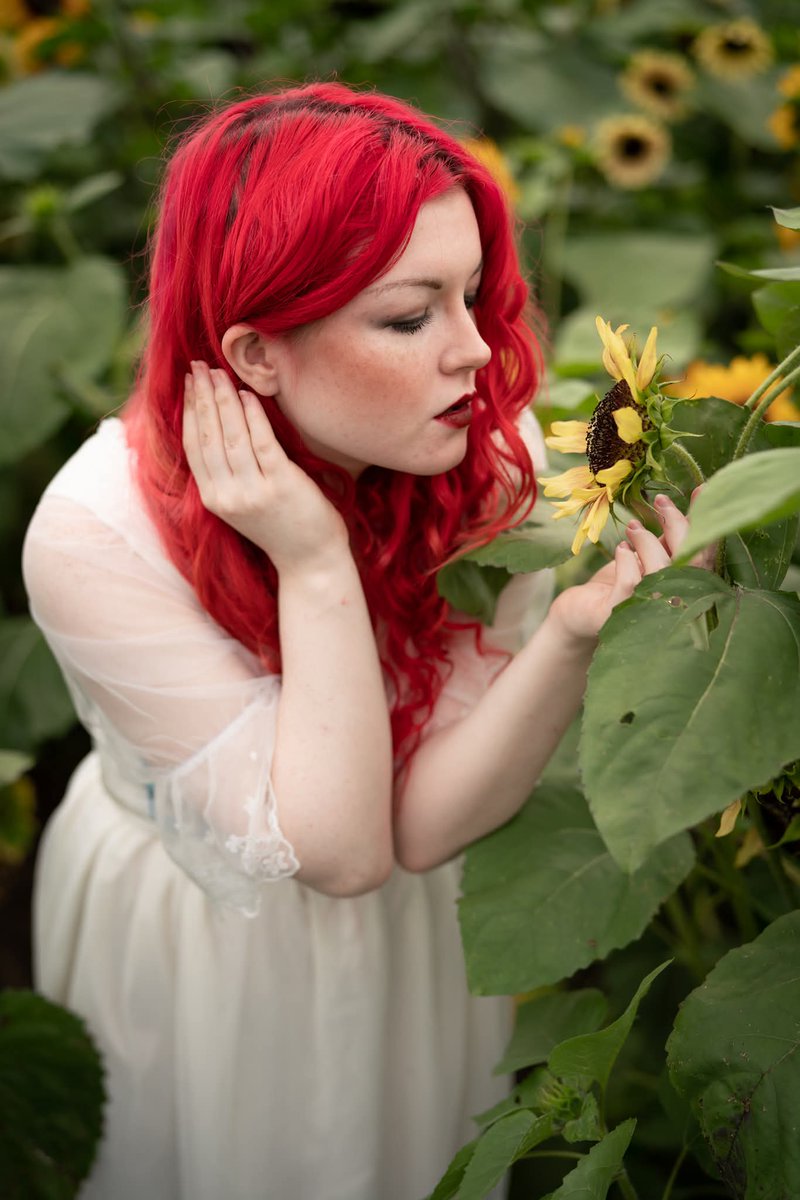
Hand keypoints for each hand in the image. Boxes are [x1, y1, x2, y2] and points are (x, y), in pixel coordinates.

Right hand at [183, 361, 348, 572]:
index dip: (188, 412)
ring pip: (231, 436)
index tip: (188, 384)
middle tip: (197, 365)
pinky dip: (252, 415)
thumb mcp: (242, 503)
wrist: (310, 561)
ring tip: (218, 372)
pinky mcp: (280, 485)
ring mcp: (253, 491)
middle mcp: (227, 495)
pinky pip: (261, 442)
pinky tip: (246, 394)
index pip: (193, 446)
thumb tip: (218, 428)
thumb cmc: (281, 528)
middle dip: (201, 396)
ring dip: (222, 399)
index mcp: (213, 499)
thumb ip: (228, 474)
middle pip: (207, 436)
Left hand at [548, 493, 702, 644]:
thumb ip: (673, 537)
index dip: (704, 524)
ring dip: (647, 541)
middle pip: (692, 564)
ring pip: (661, 571)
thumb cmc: (621, 581)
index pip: (705, 555)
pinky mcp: (617, 615)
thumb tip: (696, 500)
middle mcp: (673, 605)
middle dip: (678, 526)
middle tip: (661, 502)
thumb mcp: (651, 555)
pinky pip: (630, 583)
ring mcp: (647, 613)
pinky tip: (621, 549)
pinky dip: (626, 560)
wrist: (581, 611)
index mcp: (686, 588)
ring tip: (633, 528)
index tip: (700, 490)